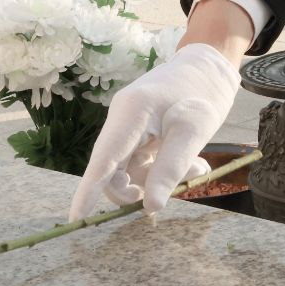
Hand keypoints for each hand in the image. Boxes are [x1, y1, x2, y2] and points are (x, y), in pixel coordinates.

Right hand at [68, 42, 239, 220]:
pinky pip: (141, 162)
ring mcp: (127, 125)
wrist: (209, 66)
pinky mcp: (137, 132)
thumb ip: (171, 169)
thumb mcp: (195, 131)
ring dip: (160, 177)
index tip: (75, 218)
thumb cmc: (203, 93)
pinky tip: (193, 163)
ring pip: (131, 169)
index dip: (88, 191)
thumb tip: (150, 207)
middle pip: (115, 170)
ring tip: (198, 166)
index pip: (103, 159)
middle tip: (184, 182)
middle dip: (144, 185)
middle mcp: (121, 118)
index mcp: (130, 112)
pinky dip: (164, 168)